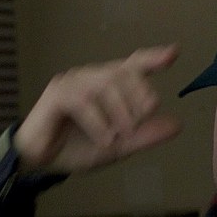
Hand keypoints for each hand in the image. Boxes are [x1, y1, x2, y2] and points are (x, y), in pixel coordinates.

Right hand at [13, 45, 182, 172]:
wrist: (40, 162)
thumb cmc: (75, 148)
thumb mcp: (117, 146)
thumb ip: (144, 135)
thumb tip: (176, 124)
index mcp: (106, 85)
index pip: (132, 65)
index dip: (152, 57)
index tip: (173, 54)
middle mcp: (90, 77)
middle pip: (123, 74)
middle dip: (138, 98)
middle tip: (139, 124)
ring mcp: (72, 82)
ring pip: (105, 85)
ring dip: (119, 112)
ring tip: (120, 136)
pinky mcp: (57, 94)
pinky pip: (83, 101)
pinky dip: (98, 122)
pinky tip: (104, 139)